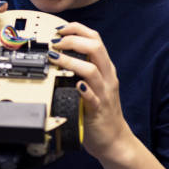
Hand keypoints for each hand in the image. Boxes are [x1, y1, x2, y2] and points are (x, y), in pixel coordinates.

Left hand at [48, 22, 132, 161]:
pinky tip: (74, 85)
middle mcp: (107, 77)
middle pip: (95, 48)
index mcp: (105, 68)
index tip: (59, 29)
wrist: (114, 138)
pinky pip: (92, 97)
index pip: (95, 38)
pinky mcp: (98, 110)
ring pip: (91, 70)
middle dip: (73, 40)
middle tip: (55, 43)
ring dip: (71, 61)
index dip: (76, 29)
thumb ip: (82, 67)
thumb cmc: (100, 109)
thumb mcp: (94, 82)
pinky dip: (83, 89)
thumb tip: (60, 50)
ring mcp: (103, 93)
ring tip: (55, 58)